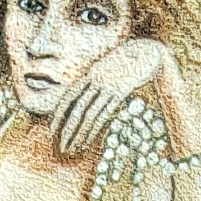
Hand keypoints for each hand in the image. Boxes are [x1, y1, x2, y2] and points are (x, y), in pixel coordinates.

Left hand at [52, 38, 179, 159]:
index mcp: (89, 73)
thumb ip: (94, 81)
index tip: (51, 130)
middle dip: (67, 129)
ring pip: (89, 114)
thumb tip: (85, 99)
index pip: (68, 96)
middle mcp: (96, 78)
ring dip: (80, 134)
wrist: (148, 52)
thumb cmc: (127, 62)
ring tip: (74, 148)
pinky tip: (90, 140)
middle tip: (61, 146)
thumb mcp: (106, 68)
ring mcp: (108, 85)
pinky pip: (104, 114)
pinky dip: (95, 129)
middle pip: (76, 108)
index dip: (58, 114)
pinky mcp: (121, 91)